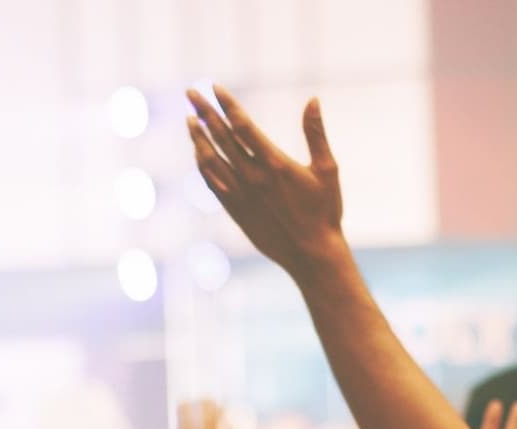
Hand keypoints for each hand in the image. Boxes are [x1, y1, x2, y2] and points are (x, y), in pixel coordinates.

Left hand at [187, 86, 345, 274]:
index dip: (226, 104)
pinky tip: (198, 151)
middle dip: (204, 112)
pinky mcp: (234, 209)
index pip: (242, 125)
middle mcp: (252, 177)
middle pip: (220, 137)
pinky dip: (201, 163)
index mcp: (274, 163)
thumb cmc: (325, 211)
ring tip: (189, 118)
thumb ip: (316, 133)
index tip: (214, 87)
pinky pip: (210, 181)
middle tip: (190, 92)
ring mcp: (239, 194)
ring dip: (197, 136)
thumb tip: (313, 100)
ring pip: (210, 159)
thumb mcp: (327, 170)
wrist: (311, 253)